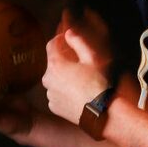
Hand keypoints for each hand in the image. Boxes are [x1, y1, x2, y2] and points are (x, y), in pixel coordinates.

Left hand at [42, 8, 112, 124]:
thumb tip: (68, 33)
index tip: (66, 39)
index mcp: (55, 64)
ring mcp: (49, 94)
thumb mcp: (91, 58)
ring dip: (63, 76)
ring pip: (54, 79)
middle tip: (78, 62)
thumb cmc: (97, 84)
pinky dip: (63, 90)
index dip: (59, 39)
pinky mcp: (53, 106)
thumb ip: (78, 42)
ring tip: (79, 79)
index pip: (51, 45)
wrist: (100, 112)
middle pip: (52, 63)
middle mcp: (48, 79)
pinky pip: (56, 93)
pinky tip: (77, 92)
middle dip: (63, 60)